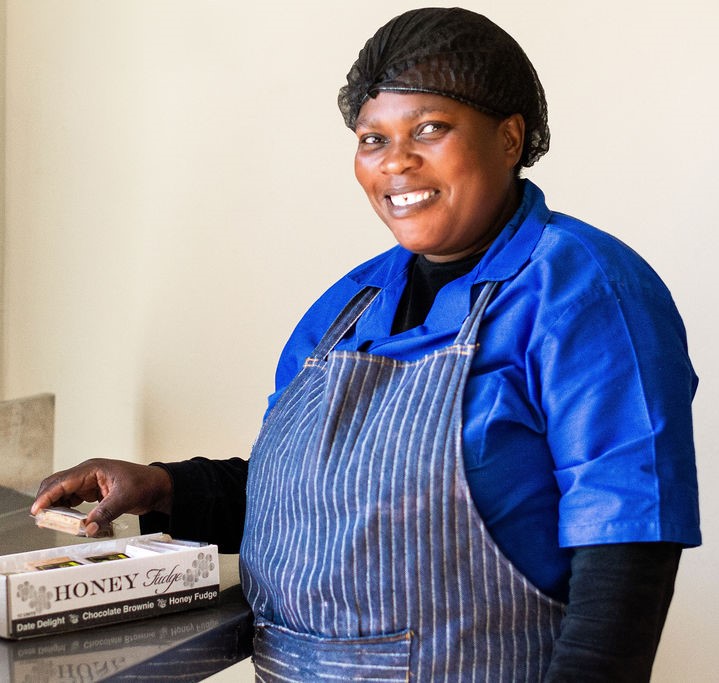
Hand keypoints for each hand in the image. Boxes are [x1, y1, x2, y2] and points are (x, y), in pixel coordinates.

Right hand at [31, 458, 172, 536]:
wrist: (158, 486)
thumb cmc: (145, 484)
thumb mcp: (125, 498)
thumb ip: (105, 513)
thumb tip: (88, 528)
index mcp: (92, 469)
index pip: (63, 481)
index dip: (47, 496)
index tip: (37, 511)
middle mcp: (87, 474)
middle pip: (57, 485)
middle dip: (47, 501)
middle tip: (41, 520)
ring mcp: (89, 482)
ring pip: (63, 493)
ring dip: (56, 507)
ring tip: (51, 523)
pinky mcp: (93, 492)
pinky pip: (73, 500)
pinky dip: (66, 510)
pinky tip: (66, 521)